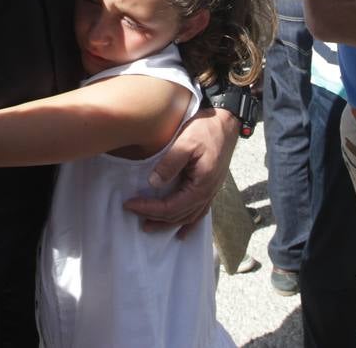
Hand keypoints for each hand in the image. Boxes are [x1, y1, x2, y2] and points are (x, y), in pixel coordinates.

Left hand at [122, 108, 238, 236]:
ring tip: (149, 226)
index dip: (148, 208)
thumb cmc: (205, 130)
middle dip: (154, 216)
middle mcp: (207, 194)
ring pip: (187, 217)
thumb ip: (169, 164)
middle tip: (132, 211)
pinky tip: (182, 232)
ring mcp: (210, 192)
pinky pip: (199, 212)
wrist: (226, 122)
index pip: (170, 207)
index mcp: (200, 186)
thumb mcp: (185, 143)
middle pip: (177, 215)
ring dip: (168, 223)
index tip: (129, 204)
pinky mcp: (210, 187)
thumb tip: (153, 184)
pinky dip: (189, 223)